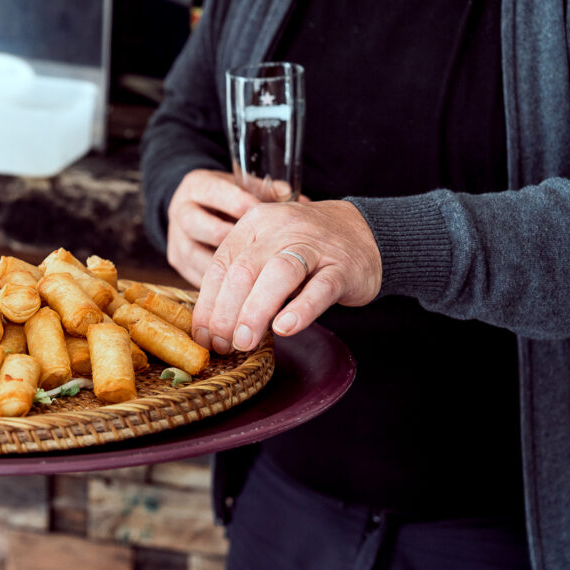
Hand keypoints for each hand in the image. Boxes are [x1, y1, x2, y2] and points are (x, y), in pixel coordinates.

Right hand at [166, 169, 261, 286]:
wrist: (204, 211)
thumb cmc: (232, 199)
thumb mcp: (245, 187)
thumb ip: (265, 190)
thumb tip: (286, 194)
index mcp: (196, 186)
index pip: (211, 191)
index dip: (237, 202)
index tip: (262, 212)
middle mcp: (180, 211)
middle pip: (195, 223)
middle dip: (225, 235)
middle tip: (252, 244)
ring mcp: (176, 239)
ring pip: (192, 253)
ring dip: (221, 265)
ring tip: (248, 270)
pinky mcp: (178, 261)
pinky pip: (195, 274)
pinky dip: (217, 283)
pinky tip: (239, 285)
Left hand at [191, 200, 381, 353]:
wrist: (365, 232)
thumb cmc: (305, 251)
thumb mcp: (267, 253)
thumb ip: (242, 281)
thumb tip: (211, 328)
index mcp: (254, 225)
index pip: (221, 266)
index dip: (208, 305)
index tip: (203, 337)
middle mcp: (281, 229)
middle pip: (244, 270)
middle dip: (226, 312)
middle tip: (222, 345)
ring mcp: (315, 245)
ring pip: (279, 274)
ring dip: (255, 311)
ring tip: (244, 342)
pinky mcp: (343, 266)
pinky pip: (321, 287)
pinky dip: (301, 309)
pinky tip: (285, 328)